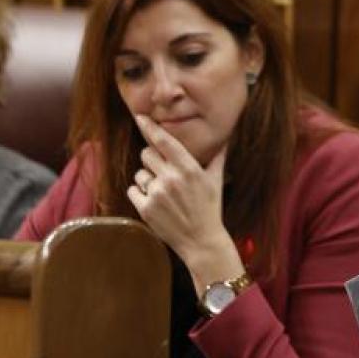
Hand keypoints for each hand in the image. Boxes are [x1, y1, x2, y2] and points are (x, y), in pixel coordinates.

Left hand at [126, 115, 243, 291]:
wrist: (202, 241)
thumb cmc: (210, 208)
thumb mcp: (215, 180)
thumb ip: (217, 156)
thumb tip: (226, 138)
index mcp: (188, 168)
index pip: (164, 140)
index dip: (149, 127)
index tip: (139, 116)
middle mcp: (171, 178)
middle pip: (147, 154)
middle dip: (152, 160)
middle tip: (164, 172)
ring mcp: (157, 194)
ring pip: (139, 173)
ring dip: (147, 179)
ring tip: (163, 192)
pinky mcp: (146, 209)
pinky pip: (132, 190)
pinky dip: (139, 194)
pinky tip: (155, 202)